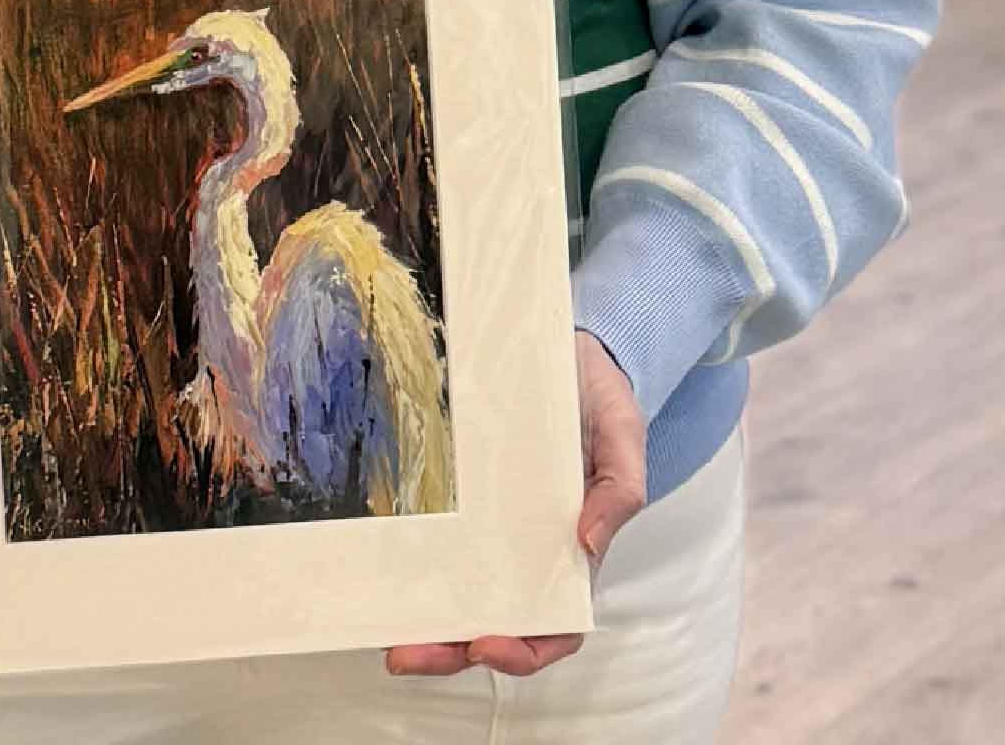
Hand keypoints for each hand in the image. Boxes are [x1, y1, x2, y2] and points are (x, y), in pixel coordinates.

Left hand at [385, 331, 645, 679]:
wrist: (569, 350)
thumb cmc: (600, 399)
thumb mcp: (624, 436)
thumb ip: (621, 489)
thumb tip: (589, 544)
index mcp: (571, 550)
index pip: (554, 624)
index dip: (524, 650)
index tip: (487, 643)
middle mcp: (526, 549)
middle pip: (493, 621)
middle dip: (450, 649)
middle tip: (406, 653)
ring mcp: (489, 524)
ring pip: (457, 590)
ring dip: (424, 621)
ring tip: (385, 630)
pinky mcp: (461, 492)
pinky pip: (435, 534)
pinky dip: (411, 561)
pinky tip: (380, 565)